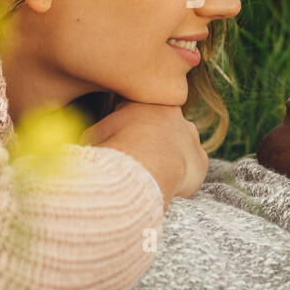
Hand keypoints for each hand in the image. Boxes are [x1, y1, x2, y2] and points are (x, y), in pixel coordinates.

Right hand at [82, 101, 207, 209]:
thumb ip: (99, 132)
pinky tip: (167, 185)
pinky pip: (192, 168)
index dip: (130, 125)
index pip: (140, 109)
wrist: (145, 167)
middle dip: (153, 139)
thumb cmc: (116, 148)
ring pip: (181, 144)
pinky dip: (182, 176)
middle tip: (138, 157)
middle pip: (163, 125)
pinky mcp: (201, 160)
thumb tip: (88, 139)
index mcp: (149, 103)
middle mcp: (174, 115)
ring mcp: (190, 137)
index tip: (123, 139)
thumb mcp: (95, 134)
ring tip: (152, 173)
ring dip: (169, 156)